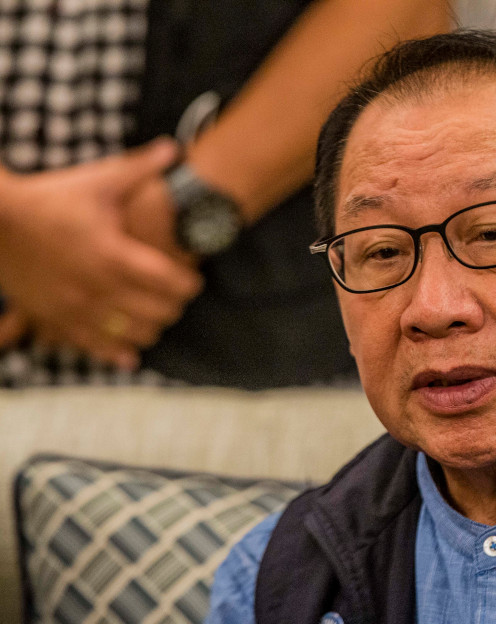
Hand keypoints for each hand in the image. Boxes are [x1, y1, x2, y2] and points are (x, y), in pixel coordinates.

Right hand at [0, 139, 202, 368]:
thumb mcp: (98, 181)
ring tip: (157, 316)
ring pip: (132, 334)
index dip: (190, 284)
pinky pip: (94, 347)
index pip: (170, 282)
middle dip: (174, 305)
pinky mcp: (56, 319)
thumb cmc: (51, 198)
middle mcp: (98, 286)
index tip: (194, 279)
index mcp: (113, 254)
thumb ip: (141, 168)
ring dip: (152, 327)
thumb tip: (175, 147)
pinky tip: (130, 354)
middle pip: (158, 311)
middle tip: (177, 296)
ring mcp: (76, 307)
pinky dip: (117, 353)